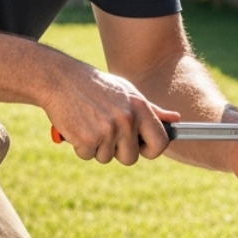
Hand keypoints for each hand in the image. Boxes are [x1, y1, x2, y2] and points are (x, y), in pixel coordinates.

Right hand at [45, 65, 178, 165]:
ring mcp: (107, 130)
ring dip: (96, 147)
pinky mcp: (87, 139)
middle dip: (117, 151)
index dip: (151, 150)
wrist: (61, 79)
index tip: (140, 147)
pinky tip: (77, 126)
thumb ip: (151, 109)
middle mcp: (127, 120)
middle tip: (105, 132)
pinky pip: (87, 156)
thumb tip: (176, 120)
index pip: (160, 142)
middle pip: (130, 158)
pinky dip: (80, 146)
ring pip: (106, 158)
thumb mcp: (127, 92)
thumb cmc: (96, 86)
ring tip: (89, 122)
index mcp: (140, 108)